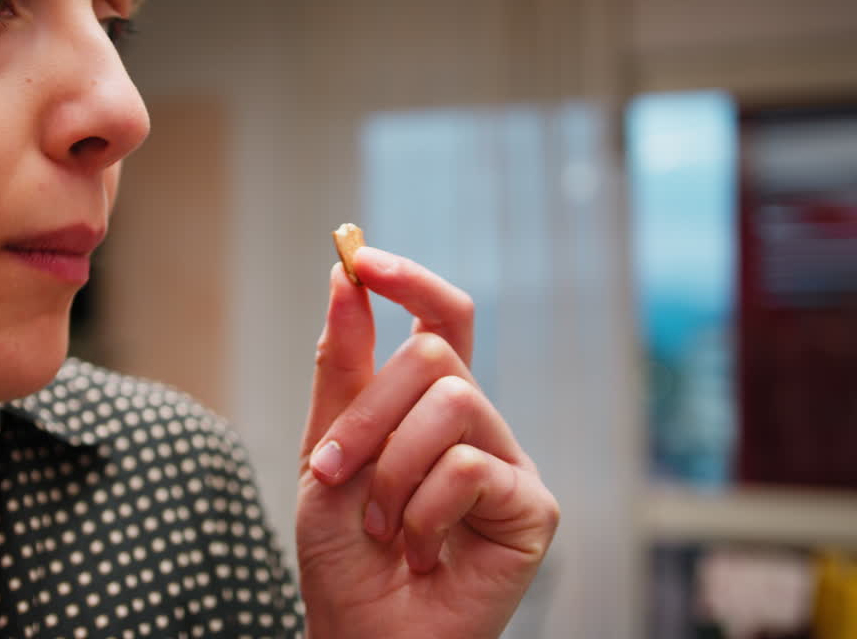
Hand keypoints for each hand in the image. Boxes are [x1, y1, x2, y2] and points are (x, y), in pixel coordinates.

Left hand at [296, 247, 558, 638]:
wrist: (362, 634)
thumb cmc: (344, 553)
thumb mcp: (325, 453)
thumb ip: (341, 370)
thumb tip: (344, 276)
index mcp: (428, 406)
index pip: (441, 319)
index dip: (408, 279)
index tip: (359, 257)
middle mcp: (476, 424)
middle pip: (434, 355)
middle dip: (366, 414)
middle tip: (333, 472)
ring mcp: (507, 462)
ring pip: (451, 404)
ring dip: (390, 471)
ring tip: (381, 527)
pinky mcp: (532, 508)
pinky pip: (470, 467)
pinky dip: (422, 512)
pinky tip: (420, 553)